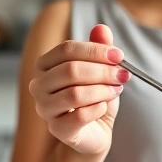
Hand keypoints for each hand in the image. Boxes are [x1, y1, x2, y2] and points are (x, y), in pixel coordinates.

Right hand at [29, 24, 129, 155]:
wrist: (95, 133)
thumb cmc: (95, 99)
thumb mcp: (101, 71)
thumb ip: (100, 50)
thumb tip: (101, 28)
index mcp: (46, 65)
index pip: (67, 49)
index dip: (96, 50)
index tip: (119, 56)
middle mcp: (39, 85)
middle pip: (71, 70)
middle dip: (102, 71)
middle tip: (122, 75)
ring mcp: (44, 108)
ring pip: (75, 93)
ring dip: (102, 90)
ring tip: (115, 91)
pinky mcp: (57, 129)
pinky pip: (79, 116)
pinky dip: (98, 109)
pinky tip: (103, 107)